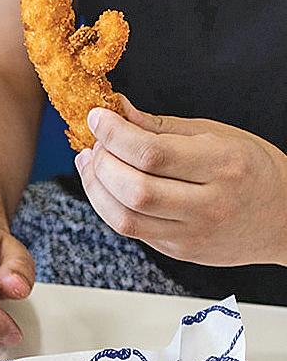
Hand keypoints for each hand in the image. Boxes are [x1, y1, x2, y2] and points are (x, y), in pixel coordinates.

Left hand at [77, 97, 286, 266]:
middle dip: (102, 164)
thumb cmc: (252, 170)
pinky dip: (109, 207)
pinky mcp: (178, 250)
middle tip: (94, 144)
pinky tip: (105, 187)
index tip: (97, 118)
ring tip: (92, 164)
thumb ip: (162, 126)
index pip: (153, 153)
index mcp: (223, 164)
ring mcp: (191, 233)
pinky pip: (131, 231)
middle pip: (135, 189)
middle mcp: (208, 203)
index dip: (115, 135)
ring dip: (96, 189)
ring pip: (125, 218)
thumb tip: (118, 110)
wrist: (283, 217)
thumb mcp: (216, 135)